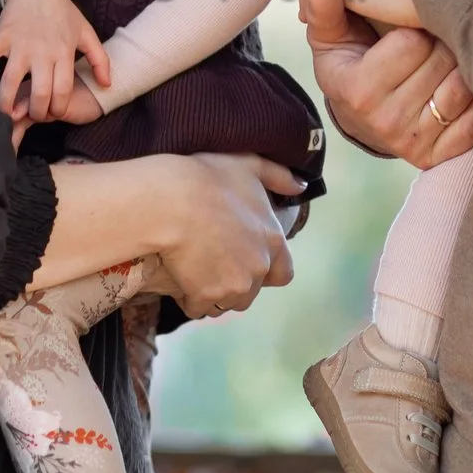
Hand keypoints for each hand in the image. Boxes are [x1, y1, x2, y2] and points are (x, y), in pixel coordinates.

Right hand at [0, 0, 109, 122]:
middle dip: (36, 111)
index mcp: (63, 53)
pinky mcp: (1, 36)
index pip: (62, 91)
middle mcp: (42, 51)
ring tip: (3, 115)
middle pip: (39, 92)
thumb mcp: (86, 34)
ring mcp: (20, 44)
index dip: (58, 108)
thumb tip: (108, 84)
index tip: (53, 113)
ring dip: (5, 102)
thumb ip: (100, 60)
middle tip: (31, 116)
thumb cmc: (63, 13)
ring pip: (10, 80)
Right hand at [156, 154, 299, 317]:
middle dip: (235, 281)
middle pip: (250, 290)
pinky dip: (190, 299)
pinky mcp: (206, 296)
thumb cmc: (208, 178)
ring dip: (214, 293)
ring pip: (226, 302)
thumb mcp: (249, 164)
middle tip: (212, 261)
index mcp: (272, 240)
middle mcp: (258, 268)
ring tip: (194, 271)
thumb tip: (300, 186)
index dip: (266, 271)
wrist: (171, 202)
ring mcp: (233, 286)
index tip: (245, 260)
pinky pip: (198, 307)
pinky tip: (179, 279)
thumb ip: (279, 177)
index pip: (283, 273)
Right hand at [298, 0, 472, 168]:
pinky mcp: (438, 155)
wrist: (359, 118)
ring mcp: (414, 141)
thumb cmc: (350, 64)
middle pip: (442, 61)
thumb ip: (326, 10)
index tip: (410, 25)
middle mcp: (386, 121)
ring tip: (449, 57)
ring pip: (464, 87)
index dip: (415, 25)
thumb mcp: (331, 37)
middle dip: (442, 41)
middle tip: (435, 37)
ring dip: (463, 66)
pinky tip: (465, 84)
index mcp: (359, 89)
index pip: (411, 43)